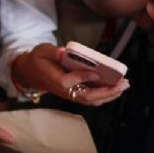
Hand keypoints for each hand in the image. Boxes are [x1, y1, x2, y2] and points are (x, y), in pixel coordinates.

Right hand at [13, 43, 128, 105]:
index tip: (97, 72)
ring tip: (123, 86)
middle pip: (86, 97)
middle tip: (122, 84)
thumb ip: (52, 52)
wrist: (30, 72)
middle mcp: (64, 91)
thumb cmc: (37, 60)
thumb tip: (63, 52)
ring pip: (91, 100)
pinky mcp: (75, 93)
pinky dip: (105, 95)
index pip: (70, 82)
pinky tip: (116, 88)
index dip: (84, 77)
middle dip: (106, 92)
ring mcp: (70, 94)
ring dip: (108, 95)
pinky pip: (91, 98)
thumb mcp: (42, 52)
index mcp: (55, 80)